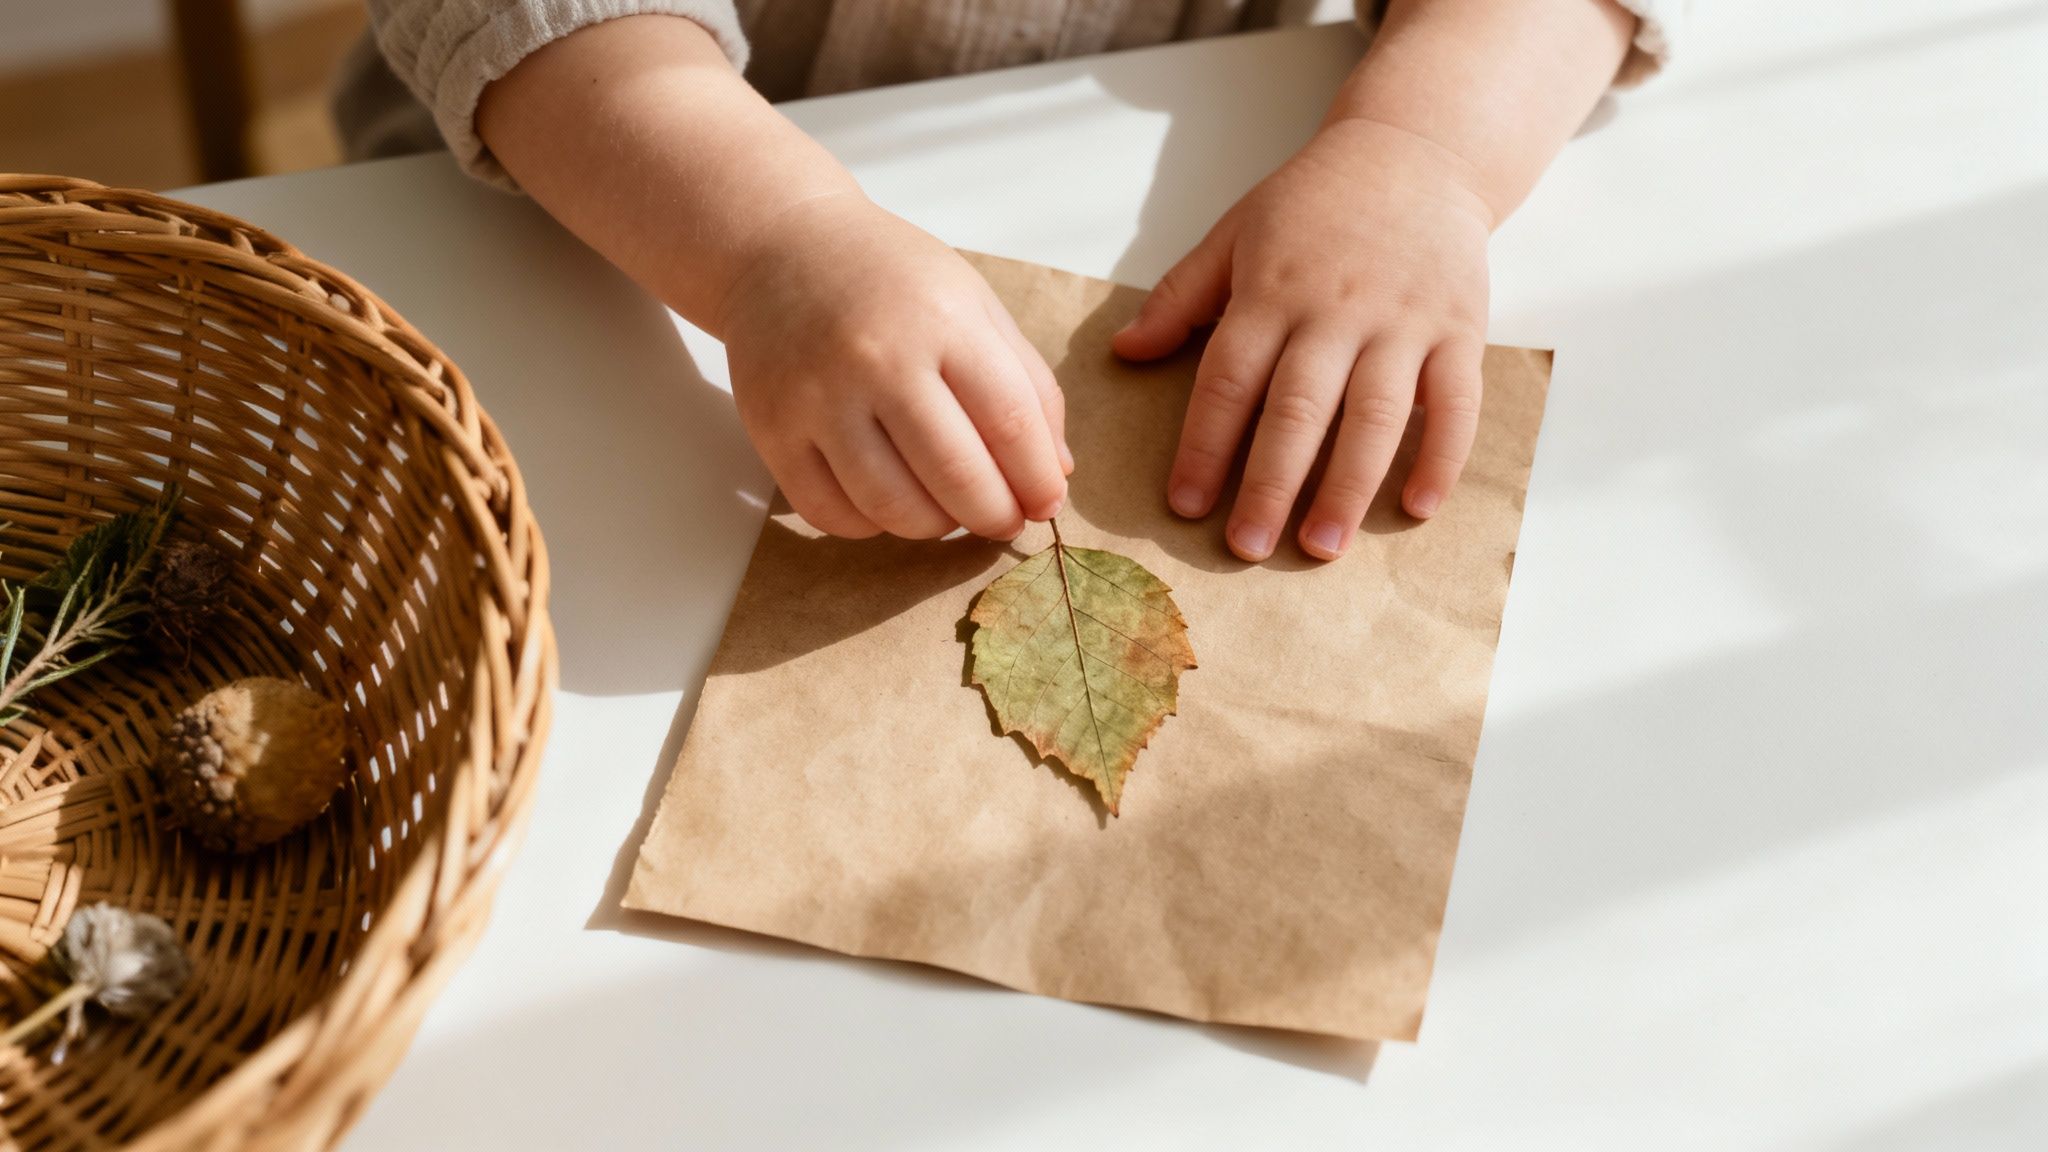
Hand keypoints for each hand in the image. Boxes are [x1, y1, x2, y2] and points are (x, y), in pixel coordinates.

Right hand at [718, 192, 1072, 540]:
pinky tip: (887, 500)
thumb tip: (1056, 474)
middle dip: (995, 516)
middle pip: (957, 476)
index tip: (1046, 503)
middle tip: (1004, 519)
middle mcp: (877, 358)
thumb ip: (1027, 383)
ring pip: (894, 508)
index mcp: (942, 320)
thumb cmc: (888, 278)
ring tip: (947, 511)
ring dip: (936, 527)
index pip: (1010, 423)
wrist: (778, 245)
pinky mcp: (771, 430)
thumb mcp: (973, 303)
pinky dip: (870, 526)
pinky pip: (831, 514)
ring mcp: (817, 398)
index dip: (1037, 480)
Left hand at [1112, 117, 1492, 561]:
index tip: (1184, 505)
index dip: (1203, 446)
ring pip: (1374, 417)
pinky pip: (1455, 403)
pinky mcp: (1460, 329)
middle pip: (1297, 410)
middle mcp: (1336, 311)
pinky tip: (1416, 507)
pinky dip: (1441, 457)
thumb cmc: (1315, 202)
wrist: (1416, 151)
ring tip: (1321, 546)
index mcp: (1272, 291)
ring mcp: (1403, 323)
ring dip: (1347, 486)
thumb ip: (1181, 297)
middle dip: (1269, 484)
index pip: (1229, 381)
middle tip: (1247, 547)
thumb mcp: (1235, 234)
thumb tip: (1125, 352)